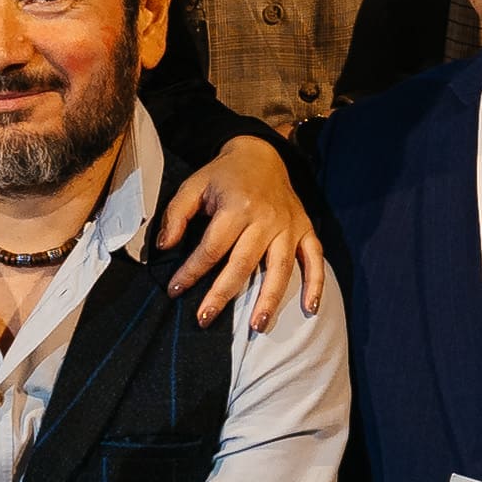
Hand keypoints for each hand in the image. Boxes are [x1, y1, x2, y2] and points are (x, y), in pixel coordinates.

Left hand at [150, 136, 328, 332]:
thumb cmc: (223, 175)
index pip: (212, 248)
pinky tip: (309, 308)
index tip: (175, 290)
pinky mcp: (305, 229)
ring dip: (269, 299)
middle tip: (205, 319)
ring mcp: (289, 226)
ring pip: (280, 268)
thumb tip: (165, 247)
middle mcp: (266, 219)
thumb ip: (176, 215)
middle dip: (222, 294)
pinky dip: (316, 284)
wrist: (261, 154)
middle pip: (243, 264)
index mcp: (237, 207)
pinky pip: (314, 259)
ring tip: (256, 327)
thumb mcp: (193, 186)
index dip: (191, 271)